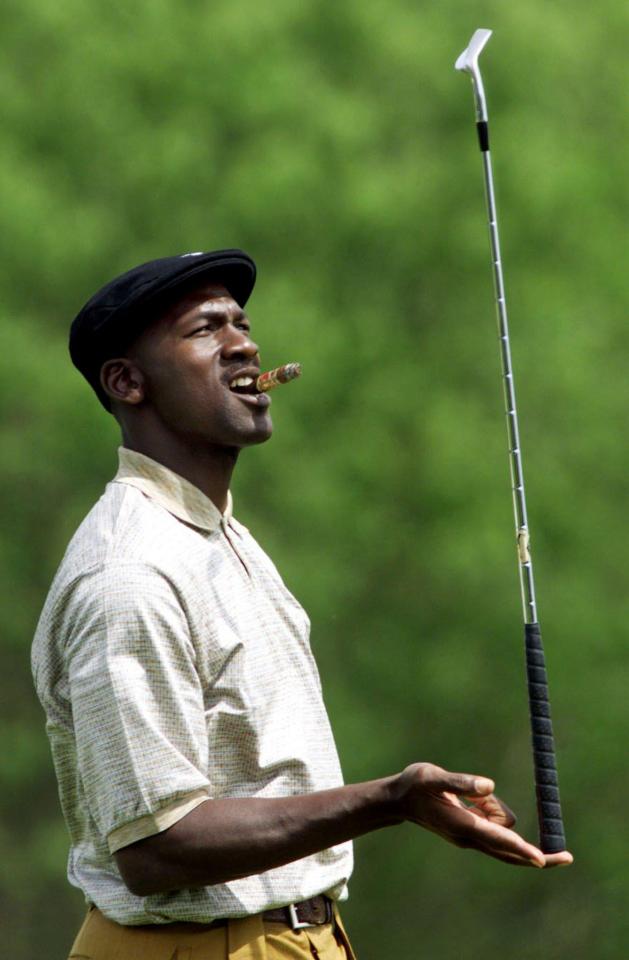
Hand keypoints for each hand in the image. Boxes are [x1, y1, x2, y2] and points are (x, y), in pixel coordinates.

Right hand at [394, 762, 572, 868]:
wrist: (399, 799)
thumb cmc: (415, 785)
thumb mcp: (433, 776)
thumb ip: (460, 782)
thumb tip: (488, 786)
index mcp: (463, 825)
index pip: (499, 839)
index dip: (522, 848)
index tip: (542, 860)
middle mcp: (471, 837)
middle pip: (512, 852)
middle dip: (538, 855)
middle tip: (568, 857)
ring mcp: (472, 838)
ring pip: (504, 827)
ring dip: (496, 809)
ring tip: (466, 794)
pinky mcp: (473, 833)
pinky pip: (495, 823)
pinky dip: (491, 810)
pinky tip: (470, 799)